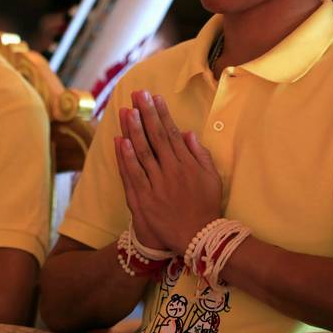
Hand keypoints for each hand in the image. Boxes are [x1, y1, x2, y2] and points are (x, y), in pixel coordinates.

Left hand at [115, 91, 221, 255]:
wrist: (198, 238)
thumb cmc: (206, 207)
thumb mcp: (212, 178)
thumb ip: (200, 155)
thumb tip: (188, 133)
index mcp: (187, 164)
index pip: (171, 133)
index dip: (162, 114)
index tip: (155, 97)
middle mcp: (171, 171)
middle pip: (155, 137)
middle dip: (146, 113)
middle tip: (138, 94)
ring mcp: (157, 184)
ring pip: (142, 152)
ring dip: (133, 130)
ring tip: (127, 111)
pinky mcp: (144, 199)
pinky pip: (133, 174)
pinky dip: (126, 158)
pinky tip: (120, 141)